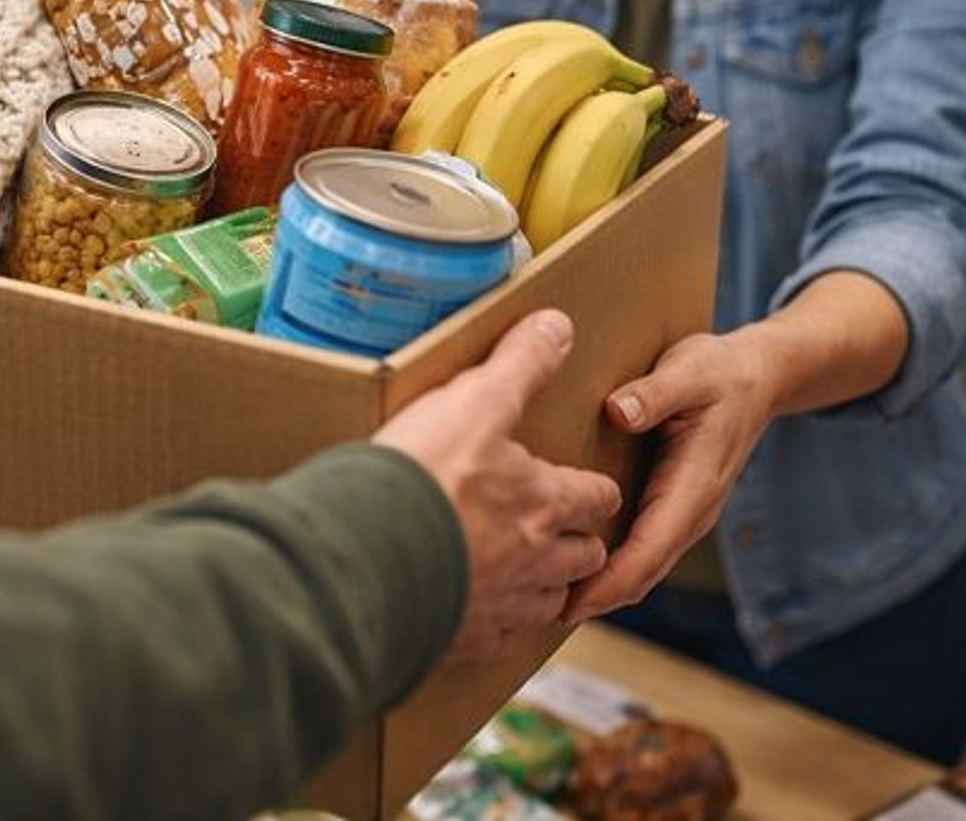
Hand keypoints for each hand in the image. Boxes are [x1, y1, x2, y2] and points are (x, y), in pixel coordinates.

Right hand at [374, 310, 622, 662]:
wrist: (369, 555)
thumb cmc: (426, 475)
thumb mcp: (475, 401)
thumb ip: (519, 364)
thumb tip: (559, 325)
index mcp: (545, 502)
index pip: (596, 498)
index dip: (595, 490)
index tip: (590, 487)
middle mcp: (536, 560)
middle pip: (584, 557)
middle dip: (580, 543)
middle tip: (564, 531)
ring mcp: (501, 605)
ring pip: (549, 604)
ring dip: (548, 588)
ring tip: (529, 574)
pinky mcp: (464, 638)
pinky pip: (498, 639)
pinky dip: (497, 625)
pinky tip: (479, 613)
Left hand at [563, 330, 778, 622]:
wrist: (758, 376)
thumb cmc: (719, 372)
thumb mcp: (688, 372)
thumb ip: (654, 394)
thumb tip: (618, 412)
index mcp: (694, 486)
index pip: (650, 550)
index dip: (611, 583)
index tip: (570, 604)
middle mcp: (691, 511)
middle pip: (643, 573)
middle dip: (596, 598)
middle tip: (535, 613)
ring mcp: (683, 513)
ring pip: (642, 566)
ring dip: (601, 588)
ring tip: (543, 600)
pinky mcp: (672, 506)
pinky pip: (641, 548)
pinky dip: (611, 567)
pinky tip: (569, 565)